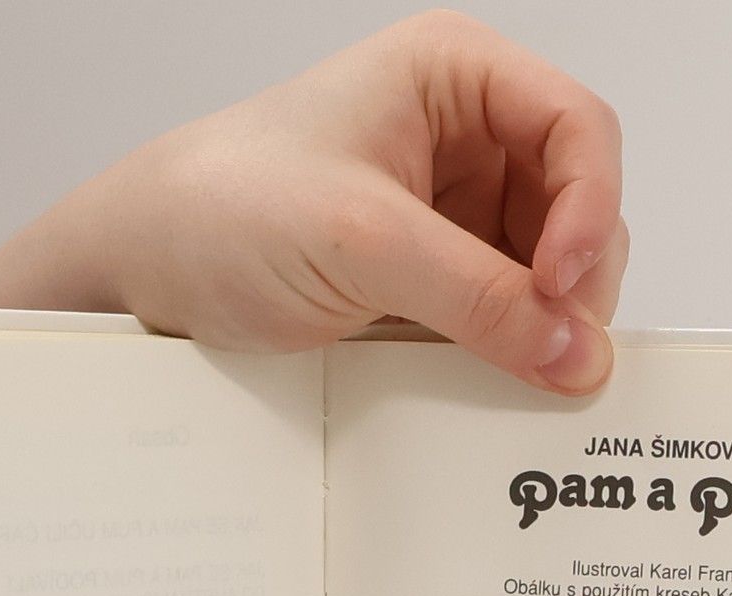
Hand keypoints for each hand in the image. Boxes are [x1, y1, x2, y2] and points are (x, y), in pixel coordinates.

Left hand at [0, 12, 624, 394]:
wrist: (140, 271)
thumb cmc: (220, 208)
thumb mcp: (360, 245)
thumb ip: (477, 299)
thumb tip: (574, 353)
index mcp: (453, 79)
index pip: (577, 130)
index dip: (590, 210)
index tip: (562, 290)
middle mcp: (462, 140)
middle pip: (577, 208)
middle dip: (573, 283)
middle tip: (554, 355)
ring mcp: (447, 216)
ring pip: (545, 275)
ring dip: (541, 328)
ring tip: (513, 373)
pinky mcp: (427, 284)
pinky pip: (497, 320)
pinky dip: (505, 354)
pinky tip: (486, 381)